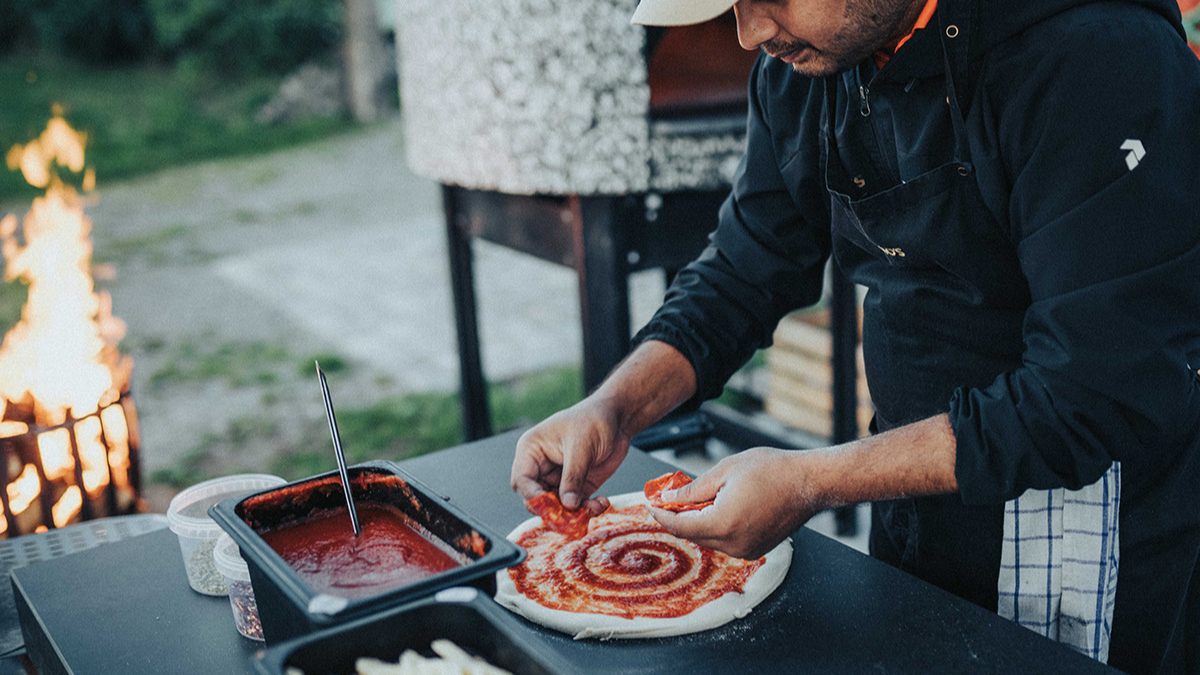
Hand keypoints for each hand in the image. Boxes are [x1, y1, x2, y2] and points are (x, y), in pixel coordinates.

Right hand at [510, 397, 629, 514]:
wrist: (618, 419)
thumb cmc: (594, 420)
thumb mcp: (582, 447)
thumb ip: (573, 477)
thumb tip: (568, 505)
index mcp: (532, 450)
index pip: (522, 480)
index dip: (533, 496)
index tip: (551, 507)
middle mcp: (541, 467)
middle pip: (536, 499)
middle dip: (554, 510)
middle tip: (572, 515)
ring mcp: (558, 478)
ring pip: (556, 507)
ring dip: (574, 513)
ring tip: (594, 507)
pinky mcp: (576, 487)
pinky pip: (575, 506)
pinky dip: (587, 510)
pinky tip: (601, 503)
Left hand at [649, 447, 824, 558]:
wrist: (809, 483)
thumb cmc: (773, 471)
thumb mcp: (725, 471)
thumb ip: (692, 489)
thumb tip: (669, 499)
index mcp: (722, 524)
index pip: (679, 526)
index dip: (660, 515)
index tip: (650, 504)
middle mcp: (733, 544)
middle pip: (692, 535)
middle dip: (677, 517)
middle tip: (667, 497)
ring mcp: (746, 550)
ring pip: (708, 539)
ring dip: (696, 522)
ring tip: (693, 499)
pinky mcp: (755, 549)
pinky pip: (725, 541)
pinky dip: (714, 526)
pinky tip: (714, 507)